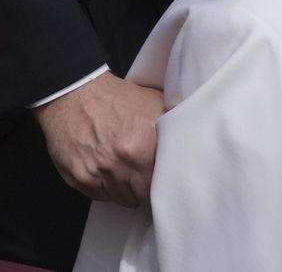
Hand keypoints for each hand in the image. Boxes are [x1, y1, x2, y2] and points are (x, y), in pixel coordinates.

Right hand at [32, 71, 164, 206]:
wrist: (75, 94)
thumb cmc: (118, 98)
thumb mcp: (155, 103)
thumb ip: (175, 123)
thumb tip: (194, 136)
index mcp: (145, 144)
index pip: (164, 180)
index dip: (167, 182)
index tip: (169, 181)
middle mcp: (122, 161)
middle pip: (143, 195)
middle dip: (149, 190)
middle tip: (150, 183)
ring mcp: (99, 171)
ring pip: (122, 199)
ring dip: (129, 192)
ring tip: (132, 179)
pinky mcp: (79, 177)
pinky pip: (100, 196)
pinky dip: (108, 191)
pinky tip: (112, 176)